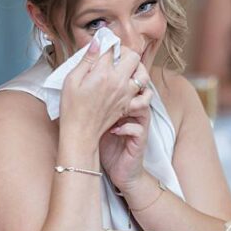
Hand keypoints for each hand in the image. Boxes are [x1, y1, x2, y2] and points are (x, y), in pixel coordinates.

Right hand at [58, 41, 142, 152]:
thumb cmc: (73, 108)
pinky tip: (134, 87)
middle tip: (115, 54)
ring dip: (137, 68)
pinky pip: (145, 96)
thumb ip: (86, 60)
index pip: (111, 48)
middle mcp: (118, 82)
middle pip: (133, 57)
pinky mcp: (129, 106)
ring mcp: (126, 94)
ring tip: (126, 68)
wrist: (80, 132)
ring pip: (143, 74)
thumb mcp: (71, 79)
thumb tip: (97, 43)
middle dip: (125, 51)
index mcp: (103, 73)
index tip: (103, 43)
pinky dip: (143, 90)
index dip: (107, 43)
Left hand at [99, 60, 152, 192]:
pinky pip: (138, 128)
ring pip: (145, 102)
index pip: (129, 74)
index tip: (106, 62)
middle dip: (130, 75)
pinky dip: (126, 127)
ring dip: (131, 100)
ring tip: (115, 103)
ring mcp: (139, 122)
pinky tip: (113, 128)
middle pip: (141, 82)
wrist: (117, 169)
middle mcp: (134, 107)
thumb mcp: (98, 113)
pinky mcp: (139, 138)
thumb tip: (85, 73)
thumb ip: (96, 93)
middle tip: (114, 77)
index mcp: (124, 98)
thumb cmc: (106, 138)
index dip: (120, 65)